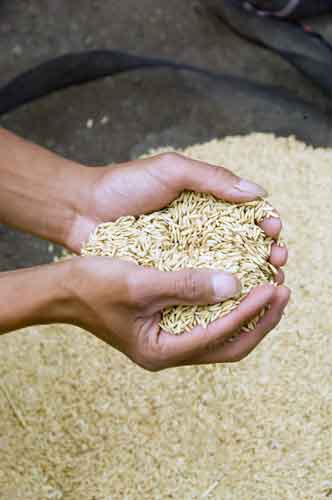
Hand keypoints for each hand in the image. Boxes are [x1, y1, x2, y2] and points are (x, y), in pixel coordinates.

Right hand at [66, 257, 289, 370]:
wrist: (62, 289)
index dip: (250, 311)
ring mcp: (169, 340)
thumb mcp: (140, 283)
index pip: (219, 335)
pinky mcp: (167, 324)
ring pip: (222, 334)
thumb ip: (185, 285)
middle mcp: (169, 351)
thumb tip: (233, 285)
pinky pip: (208, 320)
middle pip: (229, 344)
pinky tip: (241, 285)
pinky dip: (229, 306)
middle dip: (261, 319)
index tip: (272, 286)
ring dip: (249, 313)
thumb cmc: (92, 286)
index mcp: (161, 351)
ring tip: (271, 286)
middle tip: (283, 290)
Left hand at [70, 153, 287, 278]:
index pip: (246, 215)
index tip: (274, 233)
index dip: (265, 224)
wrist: (82, 210)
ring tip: (267, 283)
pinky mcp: (168, 274)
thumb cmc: (125, 185)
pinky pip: (198, 286)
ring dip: (249, 277)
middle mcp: (199, 231)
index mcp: (205, 203)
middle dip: (265, 254)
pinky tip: (234, 301)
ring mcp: (185, 255)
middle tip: (278, 263)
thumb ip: (213, 179)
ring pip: (225, 269)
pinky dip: (217, 293)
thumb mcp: (172, 170)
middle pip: (242, 245)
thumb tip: (259, 194)